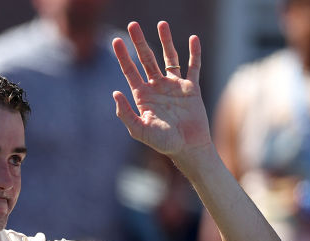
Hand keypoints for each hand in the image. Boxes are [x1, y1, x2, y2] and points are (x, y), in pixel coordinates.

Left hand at [112, 21, 212, 163]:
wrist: (188, 148)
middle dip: (139, 42)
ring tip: (161, 24)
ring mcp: (174, 86)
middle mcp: (157, 88)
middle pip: (146, 59)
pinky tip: (193, 39)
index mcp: (143, 96)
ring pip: (169, 58)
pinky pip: (193, 66)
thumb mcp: (140, 130)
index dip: (123, 56)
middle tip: (133, 24)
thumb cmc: (163, 143)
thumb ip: (126, 113)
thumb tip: (115, 93)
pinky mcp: (191, 88)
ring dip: (165, 41)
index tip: (116, 41)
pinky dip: (194, 53)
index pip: (130, 71)